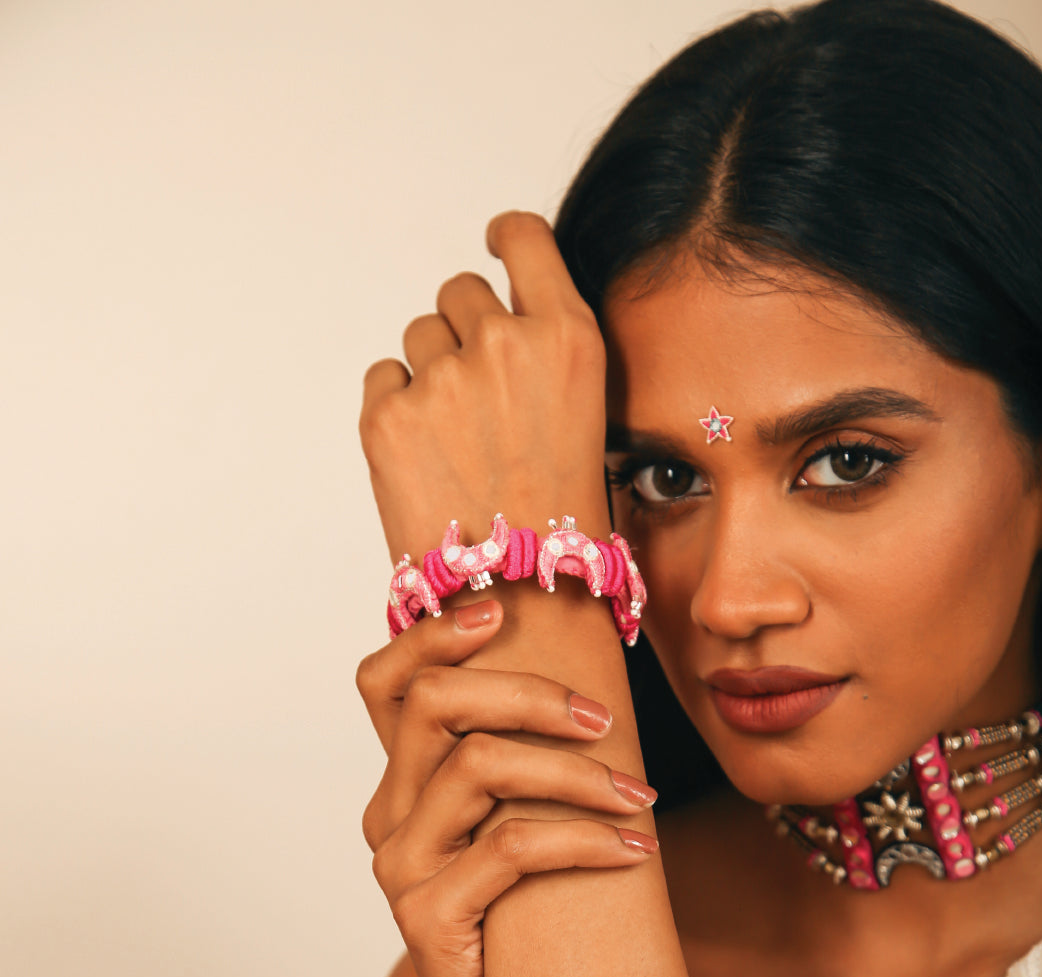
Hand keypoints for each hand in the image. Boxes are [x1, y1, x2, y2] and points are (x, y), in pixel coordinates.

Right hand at [357, 600, 658, 976]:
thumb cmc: (529, 927)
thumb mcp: (521, 834)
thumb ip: (524, 773)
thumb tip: (592, 696)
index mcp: (404, 785)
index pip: (385, 683)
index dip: (431, 634)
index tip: (499, 609)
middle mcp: (390, 816)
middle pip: (433, 705)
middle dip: (528, 693)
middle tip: (605, 722)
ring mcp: (401, 868)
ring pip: (480, 766)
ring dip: (576, 773)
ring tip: (641, 801)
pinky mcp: (429, 916)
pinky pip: (512, 846)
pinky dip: (584, 838)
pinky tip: (634, 850)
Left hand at [359, 212, 609, 567]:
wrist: (522, 600)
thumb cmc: (559, 520)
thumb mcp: (582, 416)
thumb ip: (538, 354)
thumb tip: (482, 318)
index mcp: (568, 338)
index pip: (524, 239)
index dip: (504, 236)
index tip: (493, 241)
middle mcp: (505, 344)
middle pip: (461, 292)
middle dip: (466, 333)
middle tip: (479, 399)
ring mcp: (442, 378)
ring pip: (420, 336)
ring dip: (432, 372)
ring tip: (458, 442)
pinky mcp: (388, 415)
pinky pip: (384, 377)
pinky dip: (399, 408)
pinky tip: (429, 456)